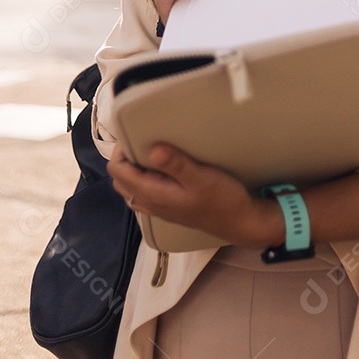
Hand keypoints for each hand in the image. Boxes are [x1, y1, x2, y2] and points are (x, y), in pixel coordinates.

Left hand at [107, 142, 282, 247]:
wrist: (240, 222)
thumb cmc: (222, 199)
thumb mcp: (201, 177)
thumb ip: (176, 164)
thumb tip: (153, 149)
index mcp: (153, 194)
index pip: (118, 171)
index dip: (122, 151)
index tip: (138, 135)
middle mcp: (150, 204)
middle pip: (120, 180)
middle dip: (125, 159)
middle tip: (143, 141)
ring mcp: (159, 209)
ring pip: (131, 188)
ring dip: (134, 170)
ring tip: (151, 153)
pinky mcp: (168, 209)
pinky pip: (144, 194)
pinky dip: (144, 180)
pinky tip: (162, 170)